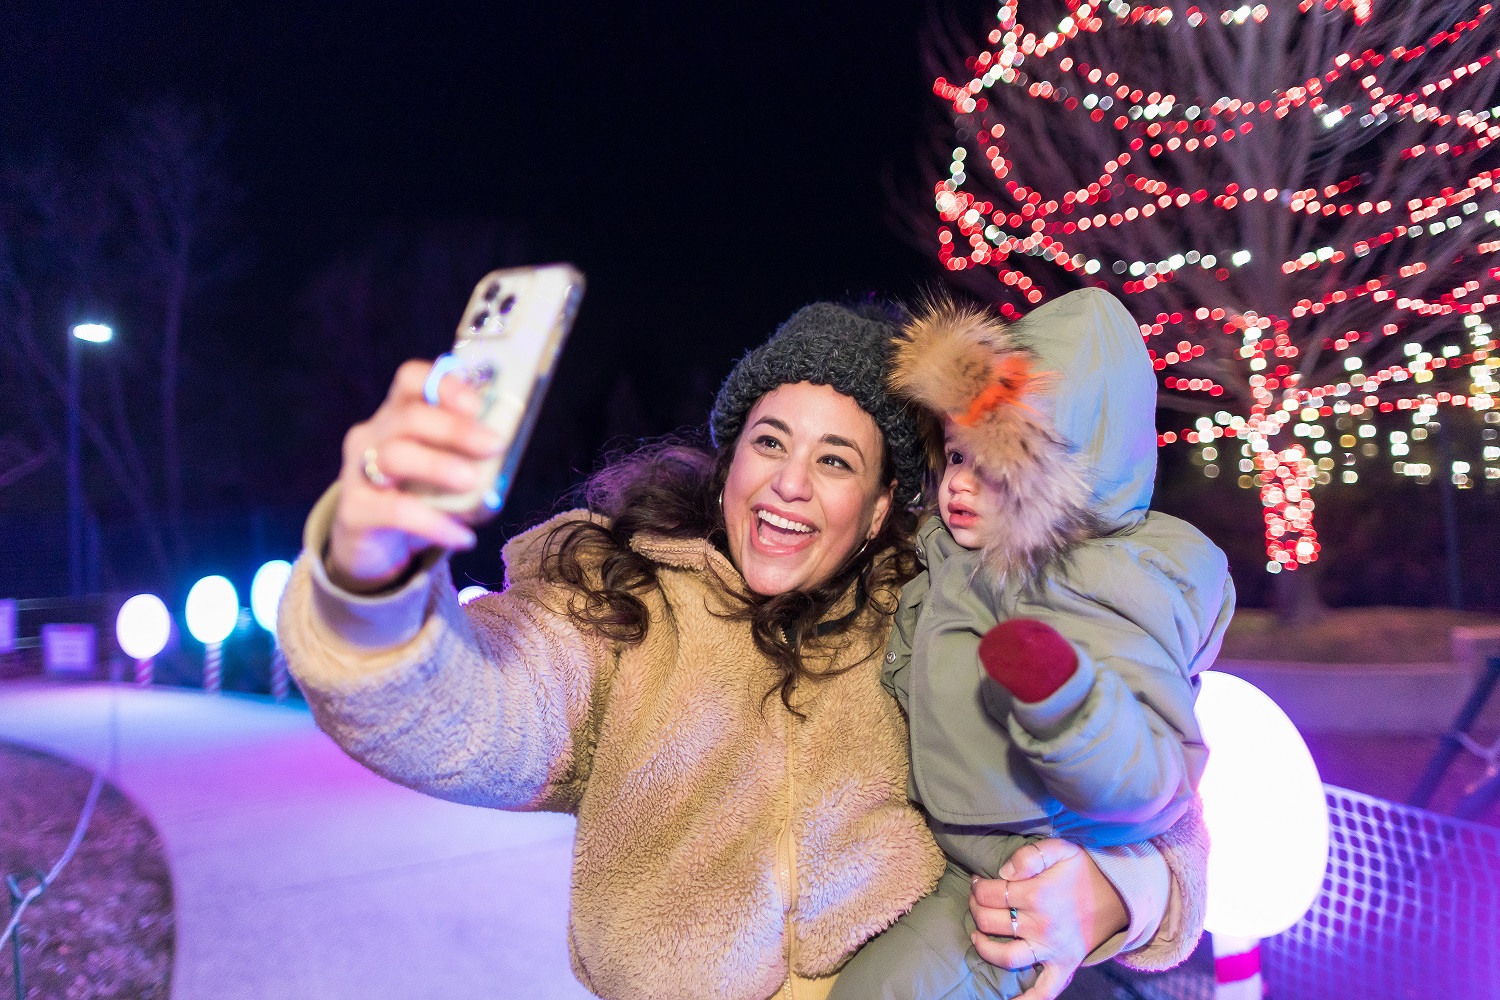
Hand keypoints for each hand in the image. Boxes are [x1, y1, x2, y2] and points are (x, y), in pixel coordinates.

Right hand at [328, 360, 504, 592]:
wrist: (372, 547)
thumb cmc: (416, 498)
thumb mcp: (440, 468)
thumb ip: (466, 454)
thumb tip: (505, 449)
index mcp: (396, 415)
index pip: (411, 380)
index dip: (444, 385)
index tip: (477, 404)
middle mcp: (372, 436)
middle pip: (409, 417)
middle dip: (455, 428)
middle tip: (493, 445)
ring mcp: (357, 472)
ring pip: (395, 456)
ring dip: (439, 465)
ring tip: (473, 482)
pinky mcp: (354, 511)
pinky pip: (394, 511)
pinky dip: (433, 523)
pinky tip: (462, 537)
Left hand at [968, 840, 1127, 999]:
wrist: (1118, 893)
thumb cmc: (1083, 869)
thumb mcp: (1058, 849)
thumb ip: (1029, 855)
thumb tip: (1003, 872)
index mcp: (1037, 894)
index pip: (989, 894)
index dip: (978, 886)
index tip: (979, 882)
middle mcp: (1041, 926)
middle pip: (990, 922)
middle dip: (976, 909)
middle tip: (978, 901)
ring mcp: (1052, 950)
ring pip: (1006, 957)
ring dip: (984, 947)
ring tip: (977, 936)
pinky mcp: (1064, 965)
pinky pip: (1045, 990)